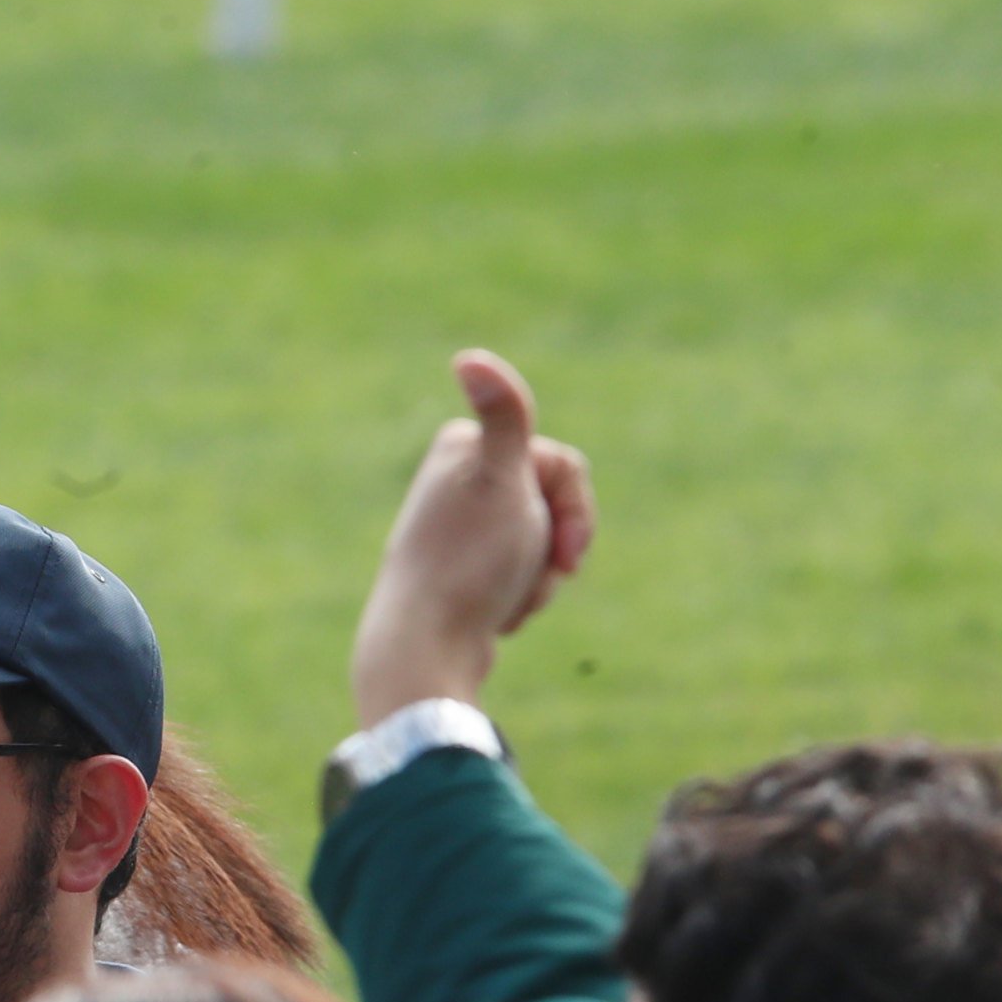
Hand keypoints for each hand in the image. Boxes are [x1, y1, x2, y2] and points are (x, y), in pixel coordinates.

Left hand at [349, 350, 595, 728]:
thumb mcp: (501, 481)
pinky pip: (517, 577)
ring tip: (505, 603)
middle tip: (528, 582)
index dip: (575, 513)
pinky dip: (519, 598)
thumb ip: (504, 415)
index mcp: (461, 443)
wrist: (426, 645)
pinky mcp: (457, 570)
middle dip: (555, 551)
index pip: (565, 466)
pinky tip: (494, 618)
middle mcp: (452, 475)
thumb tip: (466, 356)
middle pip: (554, 506)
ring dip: (540, 580)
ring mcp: (455, 525)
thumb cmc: (470, 561)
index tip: (562, 551)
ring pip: (540, 544)